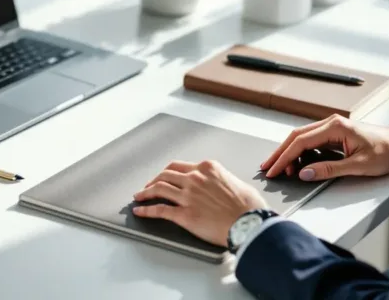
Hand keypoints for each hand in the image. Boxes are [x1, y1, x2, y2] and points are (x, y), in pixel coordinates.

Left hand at [133, 160, 267, 246]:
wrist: (250, 223)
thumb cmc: (249, 206)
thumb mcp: (235, 182)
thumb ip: (220, 180)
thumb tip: (218, 186)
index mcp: (208, 168)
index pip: (179, 166)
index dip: (167, 172)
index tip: (162, 176)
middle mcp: (195, 178)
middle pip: (165, 175)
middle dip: (153, 180)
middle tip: (147, 186)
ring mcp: (188, 196)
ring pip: (159, 189)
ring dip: (145, 192)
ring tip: (138, 196)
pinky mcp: (184, 215)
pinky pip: (159, 210)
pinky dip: (146, 210)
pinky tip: (140, 211)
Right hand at [261, 114, 388, 180]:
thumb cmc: (386, 152)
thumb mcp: (358, 165)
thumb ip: (329, 169)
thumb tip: (304, 173)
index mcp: (335, 127)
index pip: (301, 142)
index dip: (285, 157)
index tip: (274, 170)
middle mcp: (331, 123)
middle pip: (296, 136)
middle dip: (280, 153)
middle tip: (268, 168)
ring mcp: (332, 127)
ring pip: (302, 138)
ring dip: (289, 153)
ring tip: (280, 169)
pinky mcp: (334, 133)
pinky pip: (311, 141)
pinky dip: (300, 152)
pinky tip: (297, 163)